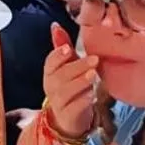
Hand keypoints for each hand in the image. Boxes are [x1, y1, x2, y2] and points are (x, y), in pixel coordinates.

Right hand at [41, 22, 97, 137]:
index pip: (50, 62)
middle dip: (76, 67)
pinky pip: (74, 108)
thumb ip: (62, 47)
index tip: (69, 48)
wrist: (68, 118)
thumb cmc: (69, 87)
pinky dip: (82, 101)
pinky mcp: (68, 116)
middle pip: (60, 75)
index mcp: (50, 73)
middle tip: (94, 60)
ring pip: (66, 91)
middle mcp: (51, 87)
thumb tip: (55, 26)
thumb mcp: (66, 66)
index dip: (58, 55)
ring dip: (80, 82)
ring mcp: (59, 102)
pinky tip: (91, 96)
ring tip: (93, 75)